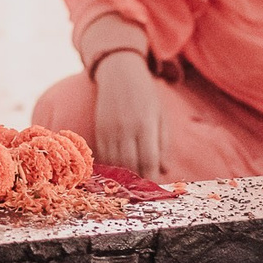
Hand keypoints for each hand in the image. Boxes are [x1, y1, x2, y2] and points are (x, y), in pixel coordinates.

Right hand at [90, 49, 163, 181]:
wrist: (119, 72)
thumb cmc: (145, 94)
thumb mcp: (160, 115)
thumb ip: (163, 143)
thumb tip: (164, 170)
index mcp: (145, 124)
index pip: (149, 159)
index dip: (152, 177)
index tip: (155, 187)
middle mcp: (126, 128)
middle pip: (130, 164)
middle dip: (137, 180)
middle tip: (142, 190)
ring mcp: (110, 129)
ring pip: (115, 162)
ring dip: (123, 176)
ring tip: (130, 185)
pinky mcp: (98, 129)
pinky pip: (103, 154)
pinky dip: (110, 166)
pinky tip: (116, 172)